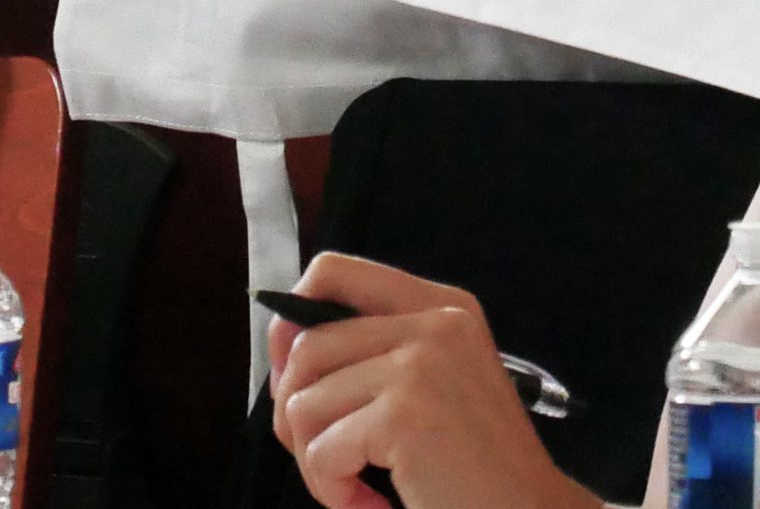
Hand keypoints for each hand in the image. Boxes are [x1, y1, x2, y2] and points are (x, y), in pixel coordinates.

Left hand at [266, 254, 590, 508]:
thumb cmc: (473, 467)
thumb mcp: (435, 384)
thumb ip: (378, 356)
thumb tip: (286, 357)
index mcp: (441, 307)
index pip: (333, 273)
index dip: (291, 321)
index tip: (292, 377)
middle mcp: (434, 323)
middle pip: (306, 346)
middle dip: (294, 414)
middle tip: (324, 457)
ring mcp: (421, 365)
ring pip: (304, 402)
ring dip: (315, 461)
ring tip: (356, 486)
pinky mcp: (404, 414)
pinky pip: (320, 452)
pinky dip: (332, 491)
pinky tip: (370, 503)